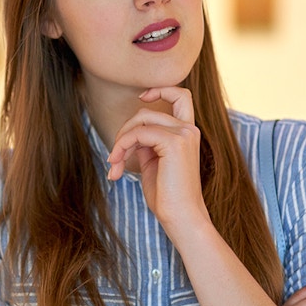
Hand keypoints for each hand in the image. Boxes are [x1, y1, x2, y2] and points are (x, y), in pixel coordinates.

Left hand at [107, 87, 207, 230]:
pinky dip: (123, 146)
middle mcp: (189, 130)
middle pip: (148, 111)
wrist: (181, 217)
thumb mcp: (153, 162)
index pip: (180, 95)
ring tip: (115, 163)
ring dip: (121, 140)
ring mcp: (184, 134)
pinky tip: (118, 165)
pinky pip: (139, 133)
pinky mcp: (175, 142)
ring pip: (141, 119)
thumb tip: (130, 134)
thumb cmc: (167, 196)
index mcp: (187, 134)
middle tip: (115, 157)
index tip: (142, 97)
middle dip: (126, 130)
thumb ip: (146, 143)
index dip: (160, 89)